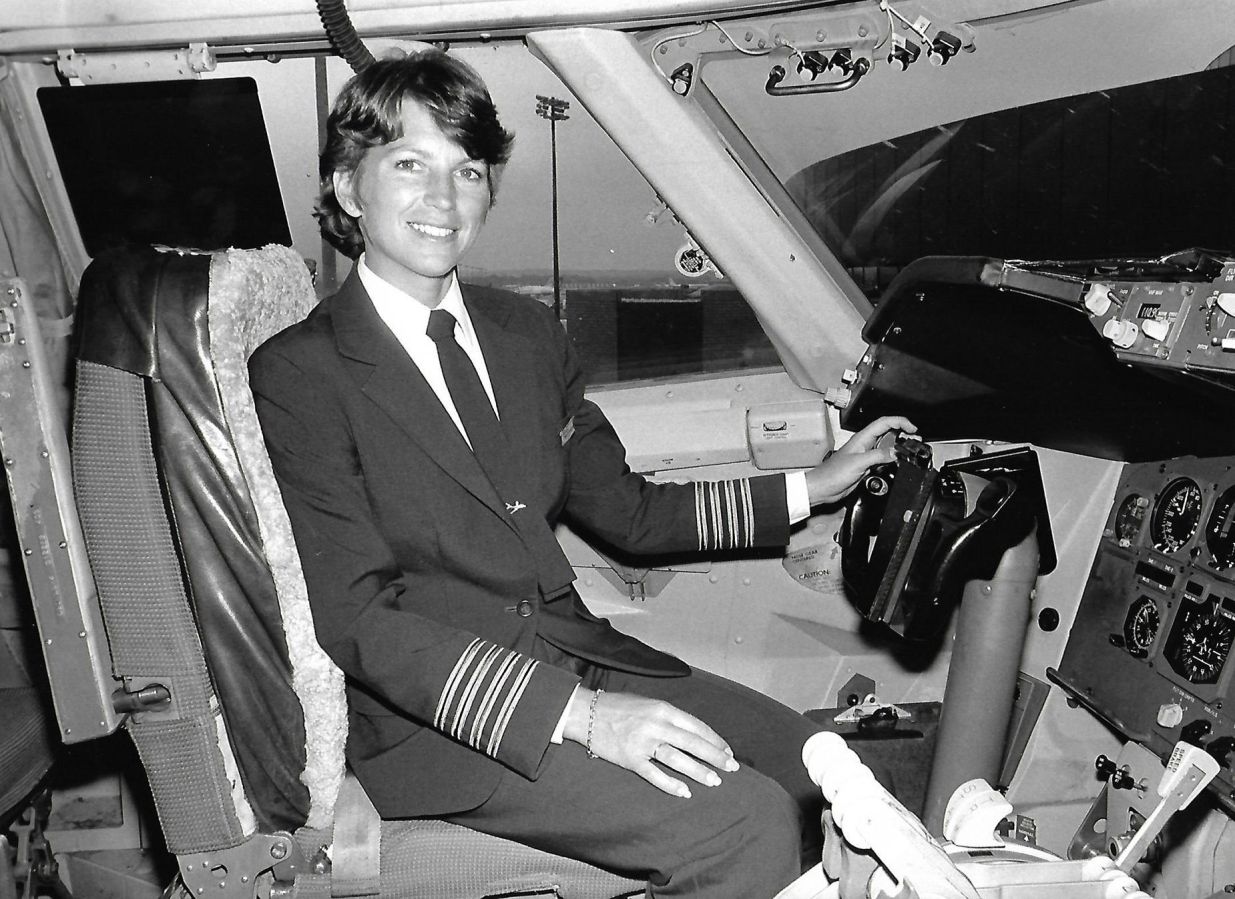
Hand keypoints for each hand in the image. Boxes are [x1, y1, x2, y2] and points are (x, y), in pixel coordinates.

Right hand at [564, 690, 738, 797]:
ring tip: (714, 781)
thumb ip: (670, 717)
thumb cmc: (619, 707)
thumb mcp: (649, 704)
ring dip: (698, 771)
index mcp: (663, 709)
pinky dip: (671, 784)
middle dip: (715, 756)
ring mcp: (643, 743)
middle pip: (693, 743)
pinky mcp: (630, 759)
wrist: (586, 712)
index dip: (715, 740)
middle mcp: (656, 725)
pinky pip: (654, 775)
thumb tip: (695, 734)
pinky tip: (685, 792)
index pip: (697, 726)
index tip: (728, 752)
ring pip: (678, 760)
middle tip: (732, 768)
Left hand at [804, 416, 916, 506]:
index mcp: (862, 438)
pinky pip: (883, 459)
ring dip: (899, 446)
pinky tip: (898, 463)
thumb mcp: (858, 462)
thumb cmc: (832, 473)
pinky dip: (893, 459)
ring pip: (887, 446)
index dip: (900, 422)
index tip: (913, 429)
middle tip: (915, 440)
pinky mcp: (866, 466)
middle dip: (903, 433)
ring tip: (910, 450)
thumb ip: (878, 455)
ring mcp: (866, 455)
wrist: (823, 488)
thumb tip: (895, 452)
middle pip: (888, 432)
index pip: (884, 423)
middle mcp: (865, 444)